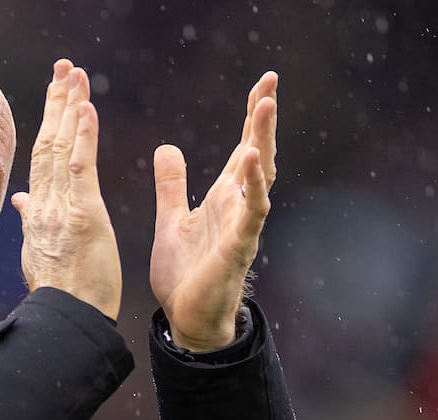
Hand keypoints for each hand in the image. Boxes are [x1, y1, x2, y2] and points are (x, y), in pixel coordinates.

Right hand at [12, 60, 121, 319]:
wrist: (68, 320)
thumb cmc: (62, 294)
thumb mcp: (38, 254)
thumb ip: (30, 222)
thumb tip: (20, 200)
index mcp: (37, 214)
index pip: (42, 159)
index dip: (48, 124)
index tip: (55, 95)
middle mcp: (44, 206)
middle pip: (48, 144)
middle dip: (56, 103)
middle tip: (64, 68)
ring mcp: (61, 210)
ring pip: (62, 149)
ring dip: (70, 108)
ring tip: (75, 75)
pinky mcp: (83, 216)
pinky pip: (81, 168)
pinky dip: (83, 136)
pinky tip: (85, 108)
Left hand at [150, 71, 277, 349]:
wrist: (186, 319)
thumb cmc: (184, 275)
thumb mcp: (171, 219)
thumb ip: (171, 185)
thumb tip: (166, 148)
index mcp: (223, 198)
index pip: (242, 149)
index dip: (251, 118)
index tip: (263, 85)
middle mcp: (238, 207)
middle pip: (258, 153)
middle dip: (263, 119)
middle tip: (271, 82)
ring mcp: (242, 226)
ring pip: (261, 177)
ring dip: (263, 142)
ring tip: (266, 107)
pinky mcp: (238, 248)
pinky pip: (251, 212)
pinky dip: (253, 186)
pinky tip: (251, 160)